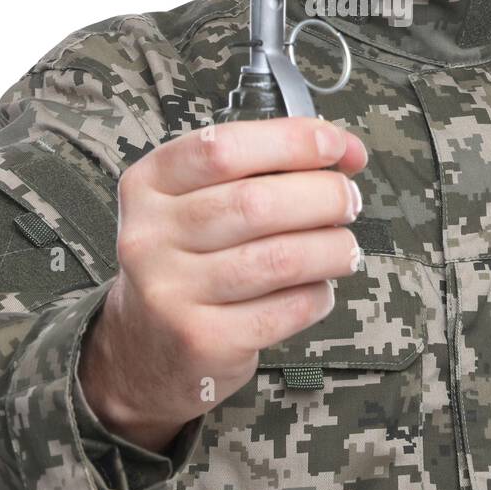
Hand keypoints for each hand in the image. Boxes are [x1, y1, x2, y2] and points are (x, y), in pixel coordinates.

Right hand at [79, 117, 367, 454]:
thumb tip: (343, 148)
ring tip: (344, 247)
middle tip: (348, 201)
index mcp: (148, 185)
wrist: (142, 348)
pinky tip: (316, 287)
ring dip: (332, 248)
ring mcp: (173, 292)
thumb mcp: (193, 201)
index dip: (293, 141)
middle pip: (257, 202)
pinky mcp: (204, 341)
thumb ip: (260, 168)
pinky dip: (318, 294)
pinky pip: (286, 309)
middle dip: (324, 196)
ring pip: (280, 258)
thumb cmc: (187, 260)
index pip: (224, 147)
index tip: (337, 146)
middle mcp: (151, 236)